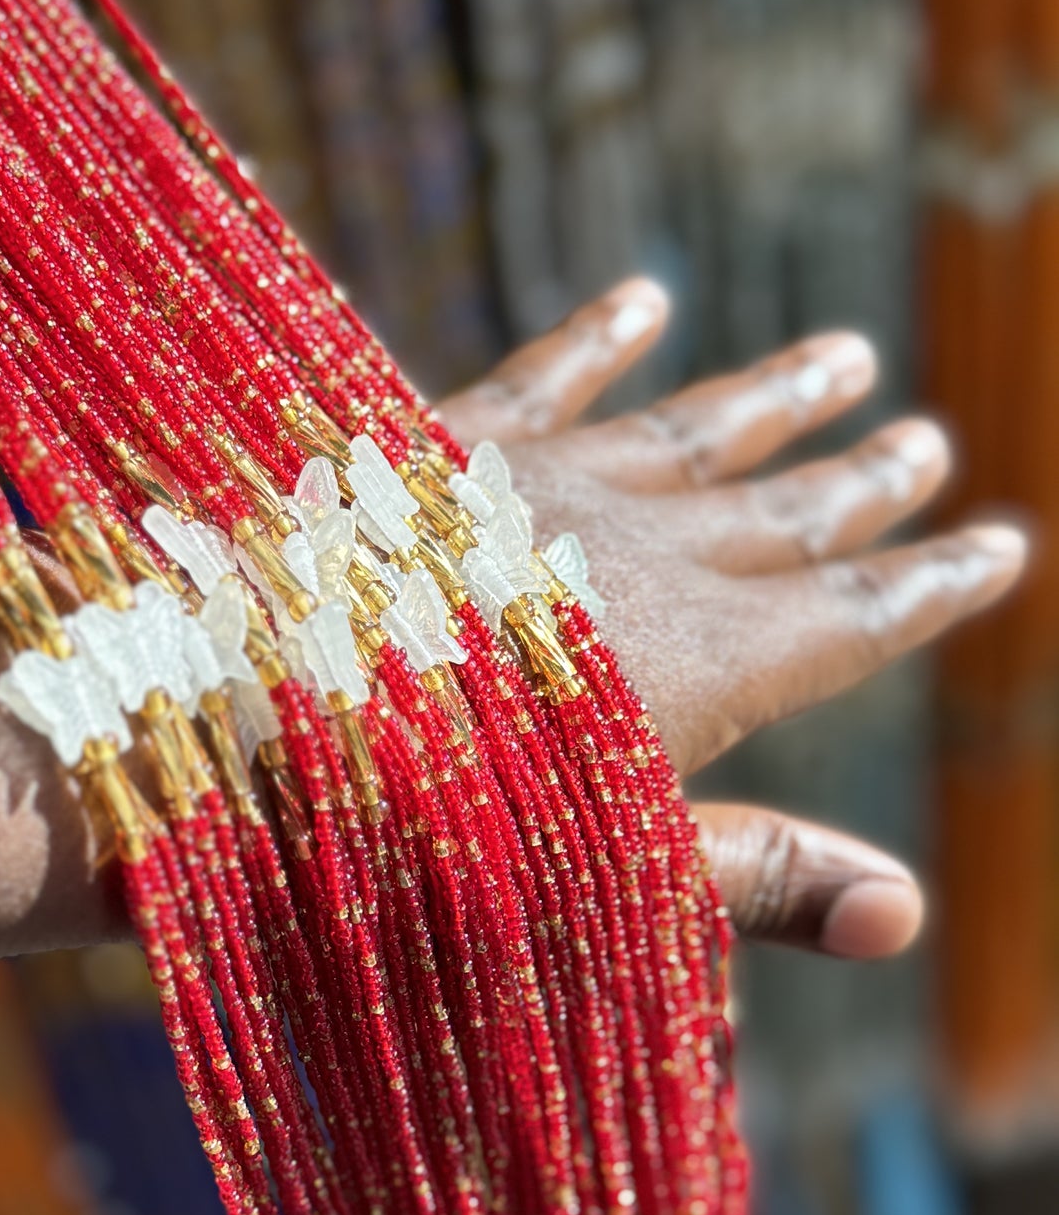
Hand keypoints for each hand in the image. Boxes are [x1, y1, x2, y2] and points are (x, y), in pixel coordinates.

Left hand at [438, 281, 1026, 959]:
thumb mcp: (603, 871)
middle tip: (926, 443)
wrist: (233, 710)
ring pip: (689, 433)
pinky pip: (544, 376)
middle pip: (783, 513)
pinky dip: (599, 339)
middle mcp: (644, 556)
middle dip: (862, 485)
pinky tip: (643, 301)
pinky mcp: (440, 450)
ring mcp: (544, 490)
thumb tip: (908, 913)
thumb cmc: (418, 828)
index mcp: (700, 664)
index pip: (853, 614)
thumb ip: (753, 873)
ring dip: (769, 400)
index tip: (1000, 540)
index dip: (932, 581)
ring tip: (843, 354)